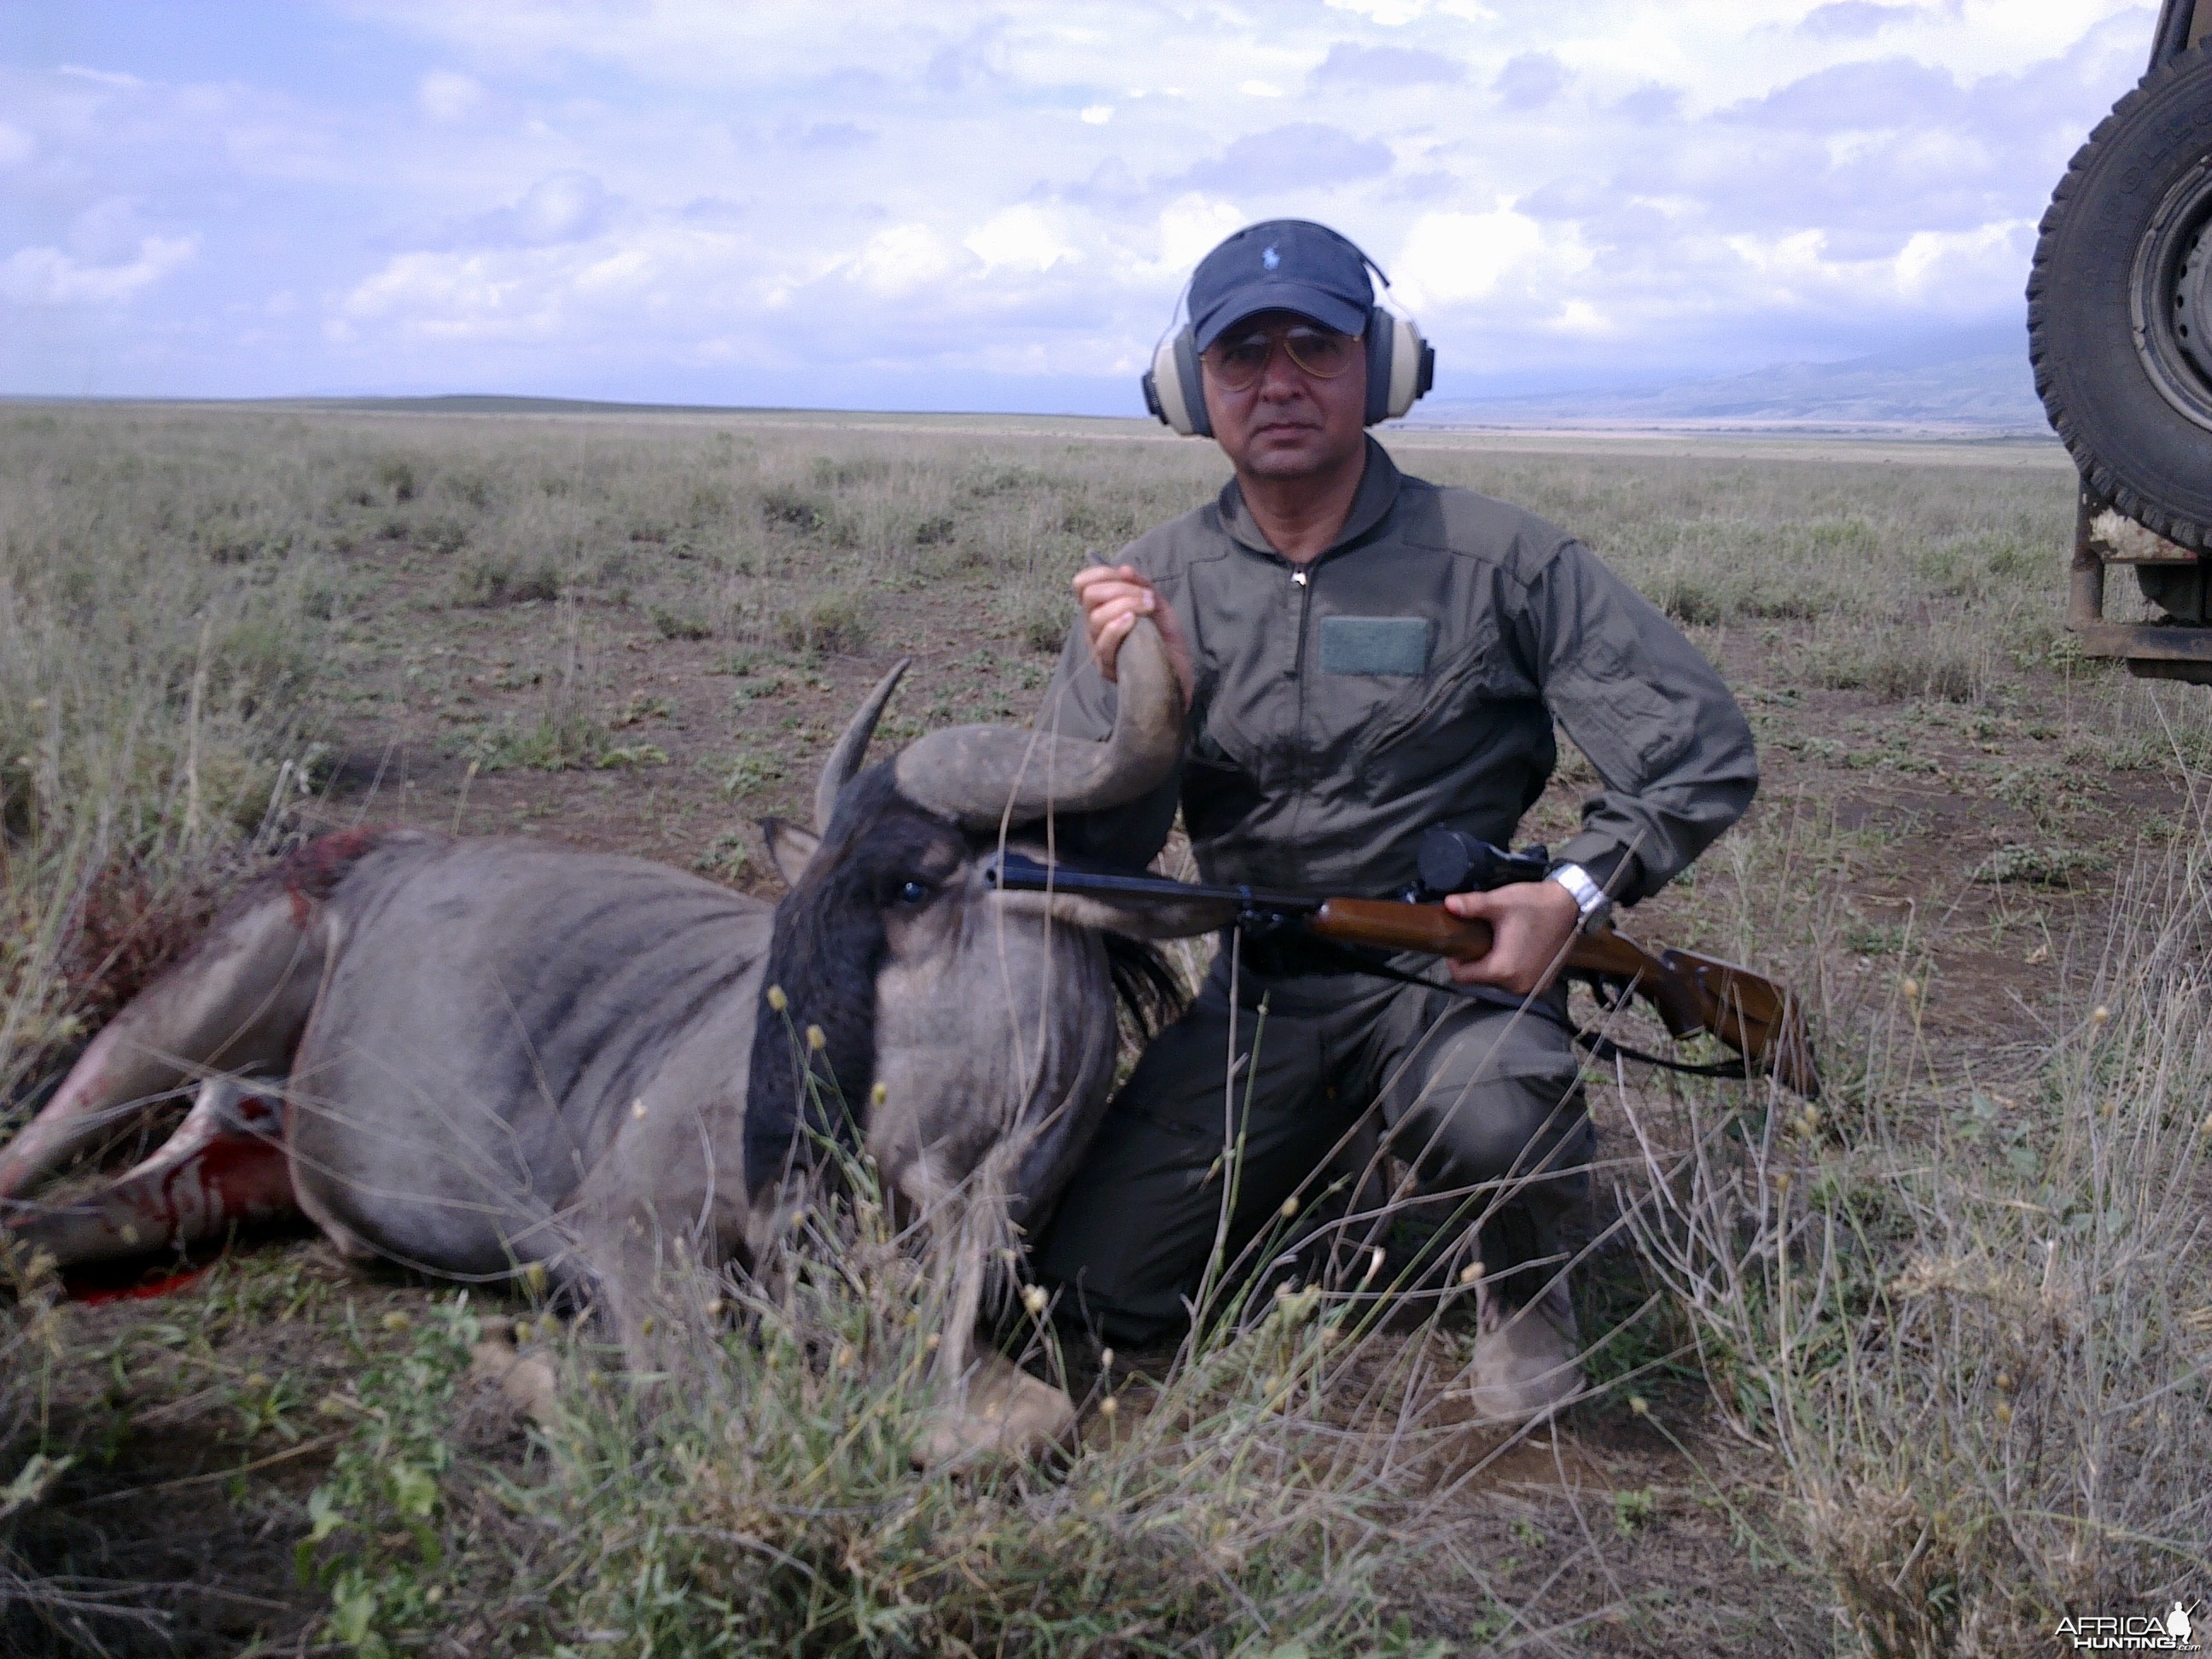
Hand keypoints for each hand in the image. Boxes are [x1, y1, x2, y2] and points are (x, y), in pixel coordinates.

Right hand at [1072, 564, 1194, 705]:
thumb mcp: (1157, 605)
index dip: (1102, 573)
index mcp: (1100, 610)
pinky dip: (1117, 626)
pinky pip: (1103, 643)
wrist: (1178, 672)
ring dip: (1126, 604)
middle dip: (1120, 588)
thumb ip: (1142, 586)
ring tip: (1149, 608)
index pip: (1082, 584)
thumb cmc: (1165, 638)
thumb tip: (1124, 569)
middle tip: (1146, 597)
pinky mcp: (1106, 667)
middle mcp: (1093, 628)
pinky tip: (1133, 621)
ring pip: (1097, 617)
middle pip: (1089, 595)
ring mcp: (1097, 648)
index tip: (1128, 577)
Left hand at [1442, 881, 1580, 995]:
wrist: (1570, 905)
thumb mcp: (1499, 902)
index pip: (1463, 977)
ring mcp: (1533, 987)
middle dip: (1476, 961)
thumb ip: (1471, 905)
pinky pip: (1516, 981)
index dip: (1455, 960)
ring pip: (1498, 981)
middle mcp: (1518, 985)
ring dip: (1493, 965)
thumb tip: (1449, 904)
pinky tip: (1515, 949)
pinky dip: (1511, 968)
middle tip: (1480, 938)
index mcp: (1504, 969)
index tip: (1459, 943)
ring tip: (1498, 942)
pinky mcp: (1543, 984)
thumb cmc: (1535, 904)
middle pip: (1481, 979)